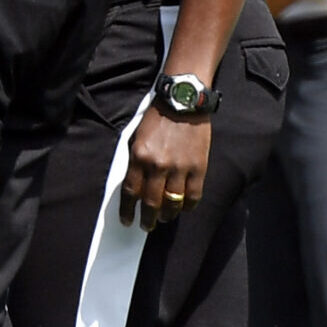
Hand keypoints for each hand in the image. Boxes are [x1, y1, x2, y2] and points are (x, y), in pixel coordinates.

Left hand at [120, 106, 209, 227]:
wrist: (183, 101)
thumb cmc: (158, 118)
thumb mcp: (137, 137)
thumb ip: (135, 161)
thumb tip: (134, 187)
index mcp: (139, 156)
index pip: (131, 192)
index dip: (128, 210)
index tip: (127, 220)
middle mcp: (158, 165)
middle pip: (151, 202)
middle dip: (148, 218)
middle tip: (147, 225)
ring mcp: (180, 167)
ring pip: (172, 203)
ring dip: (167, 215)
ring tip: (165, 218)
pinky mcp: (198, 167)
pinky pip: (193, 195)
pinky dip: (188, 206)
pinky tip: (184, 207)